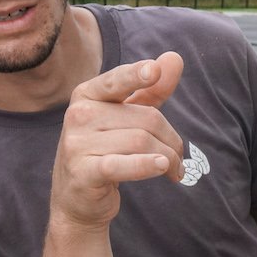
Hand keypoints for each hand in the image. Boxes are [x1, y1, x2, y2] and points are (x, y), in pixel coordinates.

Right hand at [50, 53, 185, 229]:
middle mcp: (79, 115)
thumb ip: (151, 90)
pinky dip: (146, 166)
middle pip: (145, 118)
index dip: (136, 75)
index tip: (153, 71)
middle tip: (178, 157)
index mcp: (87, 94)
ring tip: (174, 170)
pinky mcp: (84, 172)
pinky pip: (122, 165)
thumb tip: (174, 57)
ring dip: (168, 159)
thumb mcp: (127, 117)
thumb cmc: (106, 150)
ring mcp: (77, 143)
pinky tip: (162, 168)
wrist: (77, 199)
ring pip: (141, 142)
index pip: (117, 81)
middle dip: (170, 139)